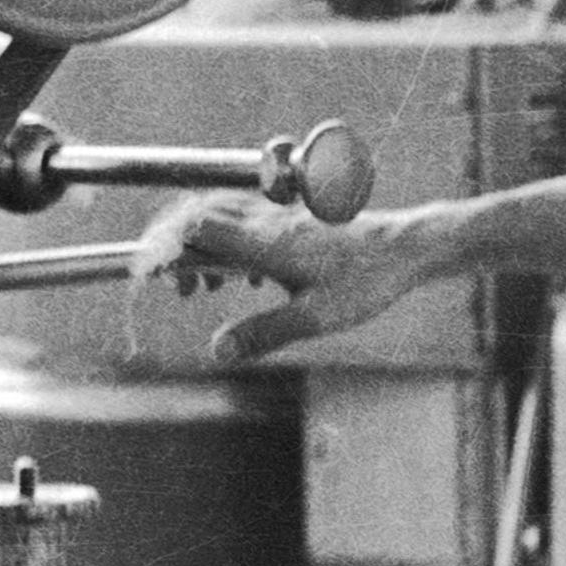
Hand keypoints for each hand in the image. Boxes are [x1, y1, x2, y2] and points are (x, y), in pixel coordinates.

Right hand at [137, 191, 440, 364]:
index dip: (166, 249)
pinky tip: (249, 277)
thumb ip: (263, 332)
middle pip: (200, 214)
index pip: (194, 229)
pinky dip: (230, 242)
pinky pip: (247, 218)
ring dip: (203, 245)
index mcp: (264, 242)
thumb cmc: (366, 282)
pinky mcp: (296, 219)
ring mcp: (281, 215)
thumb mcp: (315, 318)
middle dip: (177, 247)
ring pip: (222, 214)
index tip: (158, 279)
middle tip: (179, 289)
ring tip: (206, 286)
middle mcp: (267, 221)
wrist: (407, 249)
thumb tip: (216, 351)